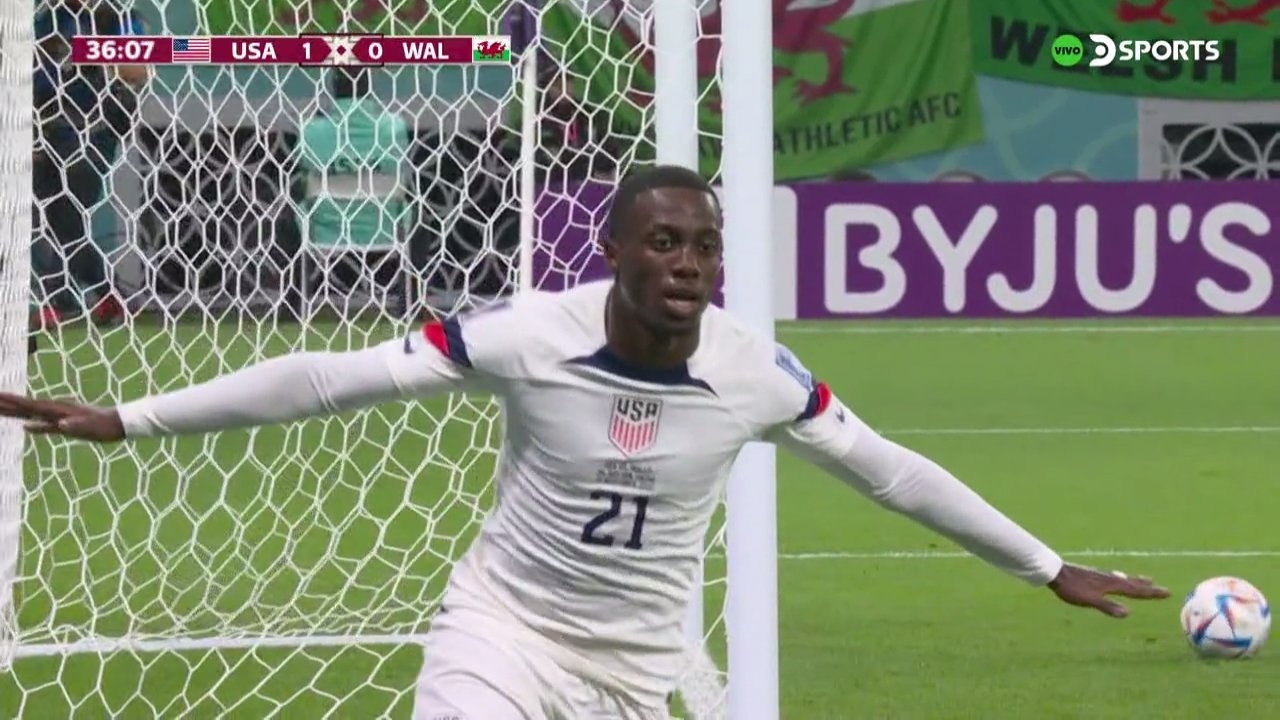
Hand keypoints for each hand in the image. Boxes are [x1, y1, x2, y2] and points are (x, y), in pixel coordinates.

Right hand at [0, 393, 124, 441]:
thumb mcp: (90, 427)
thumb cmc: (104, 425)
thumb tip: (62, 425)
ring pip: (32, 414)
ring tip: (0, 409)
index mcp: (58, 410)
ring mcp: (60, 417)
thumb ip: (76, 426)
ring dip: (17, 412)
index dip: (13, 402)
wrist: (118, 423)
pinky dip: (33, 425)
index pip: (30, 405)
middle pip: (26, 407)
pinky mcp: (65, 425)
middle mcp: (56, 411)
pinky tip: (25, 427)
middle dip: (7, 404)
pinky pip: (44, 424)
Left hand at [1047, 563, 1169, 617]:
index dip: (1151, 593)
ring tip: (1146, 579)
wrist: (1055, 572)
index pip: (1136, 590)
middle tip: (1163, 588)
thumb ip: (1107, 607)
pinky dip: (1123, 578)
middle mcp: (1110, 578)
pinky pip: (1114, 577)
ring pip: (1124, 578)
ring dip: (1136, 580)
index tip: (1168, 592)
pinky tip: (1118, 577)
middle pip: (1133, 583)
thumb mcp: (1089, 601)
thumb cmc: (1072, 588)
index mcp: (1112, 584)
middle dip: (1147, 587)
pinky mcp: (1094, 575)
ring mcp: (1102, 575)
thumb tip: (1127, 613)